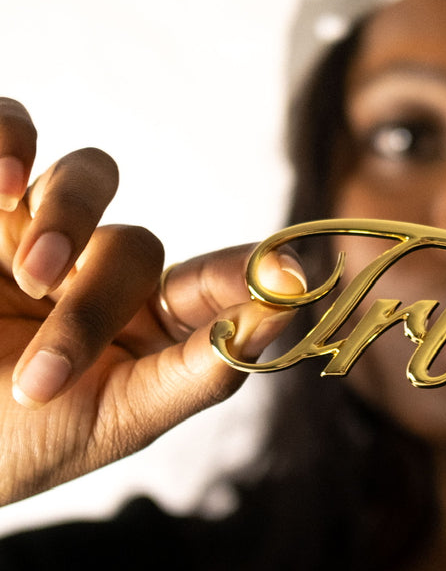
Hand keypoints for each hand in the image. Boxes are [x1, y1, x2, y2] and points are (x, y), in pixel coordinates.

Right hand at [0, 99, 300, 506]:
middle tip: (46, 369)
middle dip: (96, 303)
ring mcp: (34, 230)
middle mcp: (92, 270)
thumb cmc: (12, 445)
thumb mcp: (112, 421)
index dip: (249, 273)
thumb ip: (199, 371)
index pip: (210, 284)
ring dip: (67, 217)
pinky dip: (9, 140)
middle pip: (134, 245)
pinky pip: (10, 125)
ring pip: (89, 175)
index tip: (291, 275)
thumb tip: (282, 316)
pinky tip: (2, 184)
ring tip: (30, 280)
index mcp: (141, 327)